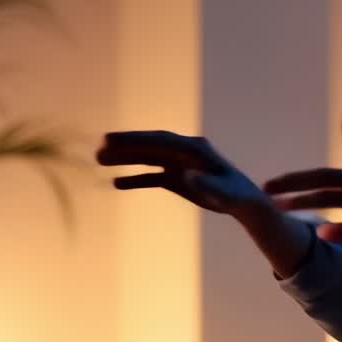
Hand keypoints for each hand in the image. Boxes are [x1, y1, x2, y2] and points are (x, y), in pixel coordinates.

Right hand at [96, 130, 270, 218]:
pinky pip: (151, 176)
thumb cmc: (237, 195)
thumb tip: (189, 175)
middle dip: (125, 147)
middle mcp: (183, 152)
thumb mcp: (225, 191)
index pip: (160, 140)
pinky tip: (116, 183)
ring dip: (125, 160)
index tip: (112, 138)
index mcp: (194, 148)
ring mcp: (178, 164)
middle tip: (98, 149)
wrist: (244, 202)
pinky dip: (135, 179)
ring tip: (99, 160)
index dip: (136, 138)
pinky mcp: (176, 178)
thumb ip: (208, 184)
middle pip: (150, 146)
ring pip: (147, 159)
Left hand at [262, 117, 341, 245]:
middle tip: (264, 189)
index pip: (321, 174)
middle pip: (321, 181)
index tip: (269, 183)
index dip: (294, 178)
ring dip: (303, 202)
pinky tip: (319, 231)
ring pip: (330, 200)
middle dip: (290, 185)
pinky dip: (336, 227)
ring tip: (278, 206)